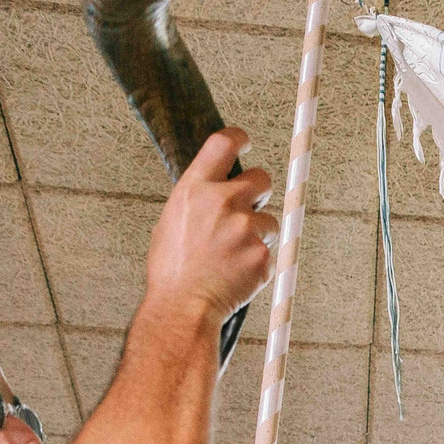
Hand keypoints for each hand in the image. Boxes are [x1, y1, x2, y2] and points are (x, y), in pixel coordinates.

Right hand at [143, 128, 277, 327]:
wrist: (183, 305)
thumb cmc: (173, 268)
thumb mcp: (173, 220)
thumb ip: (198, 199)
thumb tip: (216, 188)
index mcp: (195, 188)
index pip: (223, 144)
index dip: (239, 139)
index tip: (246, 143)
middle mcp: (223, 201)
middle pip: (262, 178)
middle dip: (259, 192)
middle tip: (248, 210)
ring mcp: (246, 227)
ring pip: (269, 220)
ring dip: (258, 234)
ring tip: (231, 255)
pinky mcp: (262, 253)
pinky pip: (269, 250)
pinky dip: (257, 261)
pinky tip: (236, 273)